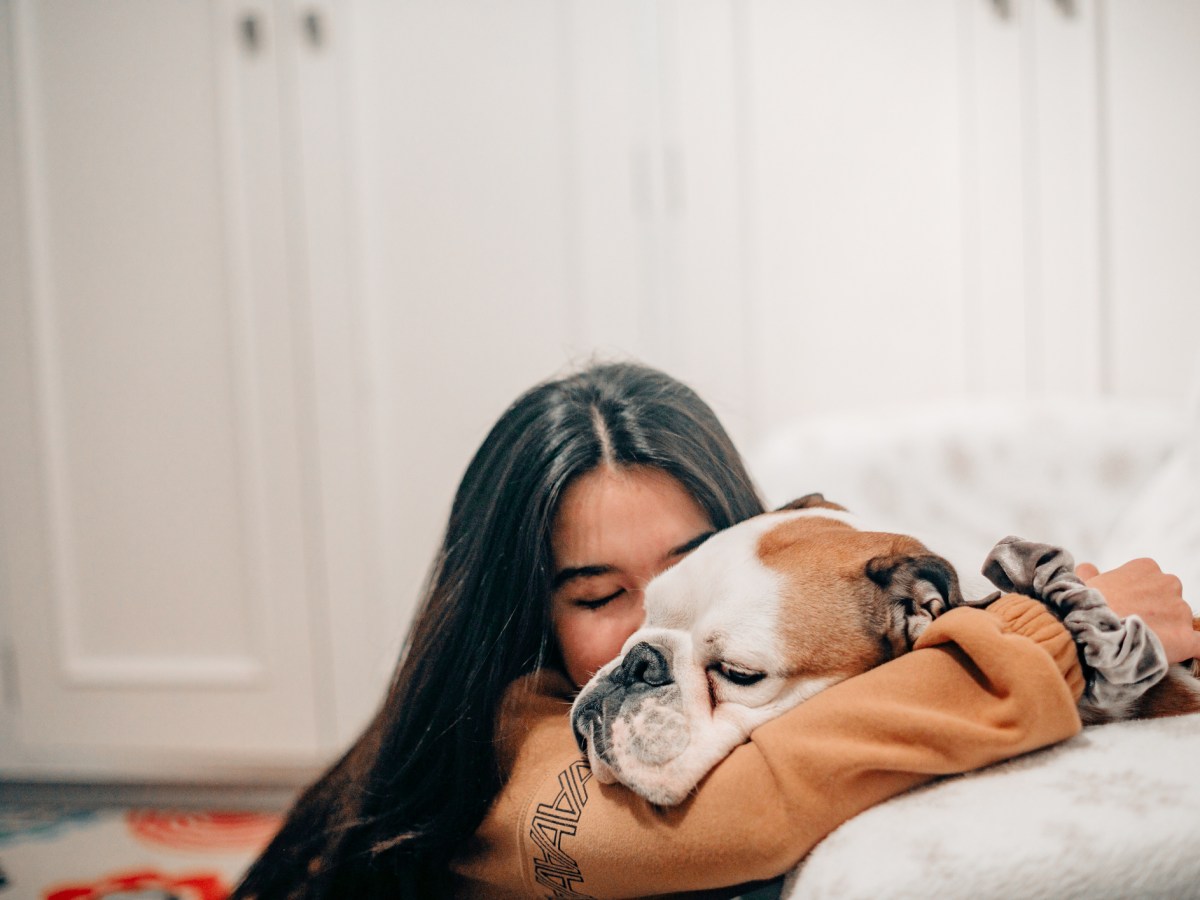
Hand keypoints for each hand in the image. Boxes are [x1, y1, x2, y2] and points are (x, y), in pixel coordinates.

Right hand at [1076, 559, 1199, 663]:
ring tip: (1142, 645)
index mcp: (1146, 567)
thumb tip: (1088, 568)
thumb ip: (1090, 573)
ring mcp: (1179, 611)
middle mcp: (1169, 583)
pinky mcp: (1185, 639)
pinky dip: (1194, 648)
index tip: (1126, 608)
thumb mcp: (1082, 581)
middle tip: (1134, 627)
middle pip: (1170, 599)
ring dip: (1167, 632)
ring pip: (1180, 622)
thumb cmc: (1082, 606)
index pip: (1152, 581)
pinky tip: (1184, 651)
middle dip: (1157, 612)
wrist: (1088, 632)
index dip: (1139, 597)